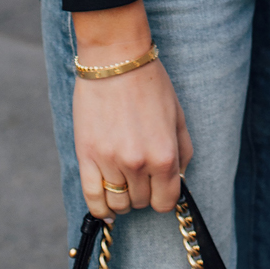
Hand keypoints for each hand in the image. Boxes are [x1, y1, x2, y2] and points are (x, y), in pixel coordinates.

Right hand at [71, 1, 192, 221]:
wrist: (115, 60)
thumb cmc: (149, 83)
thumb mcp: (178, 115)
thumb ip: (183, 152)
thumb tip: (178, 179)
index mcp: (164, 155)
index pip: (166, 201)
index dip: (164, 197)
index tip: (159, 188)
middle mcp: (138, 164)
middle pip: (141, 202)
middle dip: (144, 192)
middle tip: (140, 174)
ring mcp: (110, 161)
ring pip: (118, 203)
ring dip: (122, 199)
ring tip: (123, 184)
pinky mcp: (86, 156)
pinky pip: (93, 198)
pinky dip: (101, 209)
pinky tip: (106, 206)